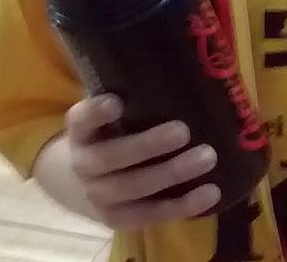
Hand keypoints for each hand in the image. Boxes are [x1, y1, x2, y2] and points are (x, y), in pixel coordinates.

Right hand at [64, 95, 220, 230]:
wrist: (75, 183)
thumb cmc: (109, 134)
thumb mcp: (108, 116)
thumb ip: (131, 95)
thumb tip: (184, 66)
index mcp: (80, 132)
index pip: (81, 120)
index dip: (95, 113)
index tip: (116, 102)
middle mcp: (83, 165)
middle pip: (110, 158)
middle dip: (147, 145)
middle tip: (183, 131)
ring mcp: (98, 196)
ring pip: (131, 189)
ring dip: (171, 174)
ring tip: (207, 157)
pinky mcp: (117, 220)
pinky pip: (149, 215)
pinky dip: (181, 207)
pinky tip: (211, 193)